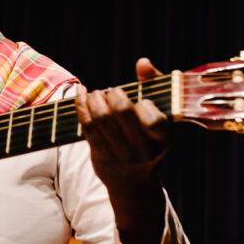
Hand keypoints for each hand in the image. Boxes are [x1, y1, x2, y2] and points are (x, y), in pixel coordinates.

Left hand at [75, 57, 169, 243]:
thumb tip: (143, 62)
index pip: (155, 120)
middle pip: (122, 113)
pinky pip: (87, 125)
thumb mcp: (159, 117)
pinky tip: (81, 93)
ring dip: (95, 98)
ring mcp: (120, 154)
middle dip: (114, 94)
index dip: (144, 106)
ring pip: (101, 118)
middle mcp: (142, 149)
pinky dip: (81, 104)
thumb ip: (154, 85)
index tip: (140, 101)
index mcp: (162, 139)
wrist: (133, 182)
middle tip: (112, 91)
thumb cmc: (148, 138)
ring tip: (96, 94)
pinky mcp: (100, 154)